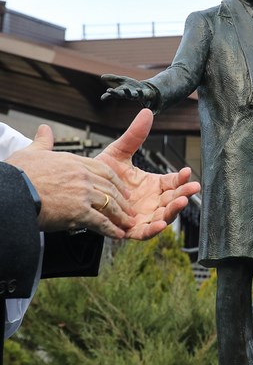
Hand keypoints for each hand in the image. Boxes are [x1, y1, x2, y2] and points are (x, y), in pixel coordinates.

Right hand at [6, 125, 134, 237]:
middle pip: (110, 188)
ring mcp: (82, 194)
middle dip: (122, 200)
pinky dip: (112, 229)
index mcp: (74, 162)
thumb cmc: (17, 175)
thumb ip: (43, 142)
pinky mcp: (78, 212)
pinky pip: (101, 222)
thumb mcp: (31, 153)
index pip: (104, 170)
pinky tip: (118, 234)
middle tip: (129, 208)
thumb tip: (44, 129)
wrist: (10, 194)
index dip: (116, 181)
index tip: (122, 188)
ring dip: (120, 216)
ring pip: (110, 204)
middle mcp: (82, 176)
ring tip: (127, 223)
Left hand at [95, 109, 200, 239]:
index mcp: (154, 185)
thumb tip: (147, 111)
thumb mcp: (119, 153)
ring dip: (175, 210)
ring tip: (181, 202)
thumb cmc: (102, 175)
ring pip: (165, 216)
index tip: (187, 171)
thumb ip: (134, 135)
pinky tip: (160, 223)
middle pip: (173, 199)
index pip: (173, 182)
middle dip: (184, 194)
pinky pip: (146, 232)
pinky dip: (155, 229)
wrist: (79, 192)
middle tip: (193, 187)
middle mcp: (152, 202)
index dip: (181, 178)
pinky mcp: (132, 230)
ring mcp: (144, 217)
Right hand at [100, 74, 157, 108]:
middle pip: (122, 94)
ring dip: (130, 93)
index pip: (115, 93)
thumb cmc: (133, 86)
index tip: (106, 91)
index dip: (110, 93)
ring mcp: (138, 96)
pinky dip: (142, 96)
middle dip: (116, 93)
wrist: (146, 90)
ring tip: (127, 88)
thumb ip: (113, 78)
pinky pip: (144, 97)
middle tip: (110, 90)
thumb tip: (102, 77)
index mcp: (123, 93)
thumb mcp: (123, 80)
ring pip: (134, 96)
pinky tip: (139, 91)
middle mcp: (129, 95)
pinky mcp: (146, 96)